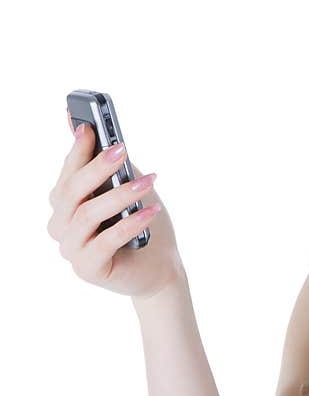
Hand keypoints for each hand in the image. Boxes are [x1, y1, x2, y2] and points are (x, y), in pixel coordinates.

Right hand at [47, 108, 185, 297]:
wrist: (160, 267)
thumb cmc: (142, 225)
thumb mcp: (129, 188)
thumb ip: (113, 166)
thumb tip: (98, 131)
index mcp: (66, 203)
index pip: (68, 172)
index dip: (77, 149)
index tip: (89, 126)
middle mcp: (61, 225)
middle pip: (72, 191)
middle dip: (98, 167)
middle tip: (122, 149)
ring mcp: (71, 248)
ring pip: (88, 214)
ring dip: (121, 195)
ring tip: (149, 182)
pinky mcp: (87, 269)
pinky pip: (105, 242)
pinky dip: (130, 223)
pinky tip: (151, 211)